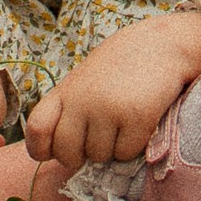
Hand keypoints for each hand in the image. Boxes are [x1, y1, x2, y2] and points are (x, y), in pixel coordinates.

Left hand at [24, 9, 200, 173]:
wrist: (163, 44)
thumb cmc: (123, 65)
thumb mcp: (86, 80)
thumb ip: (71, 109)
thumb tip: (61, 152)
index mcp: (66, 90)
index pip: (37, 129)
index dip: (41, 148)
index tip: (55, 150)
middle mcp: (81, 100)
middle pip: (65, 153)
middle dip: (81, 155)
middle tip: (99, 138)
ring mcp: (107, 109)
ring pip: (98, 156)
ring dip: (111, 148)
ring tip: (123, 122)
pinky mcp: (135, 117)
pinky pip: (125, 153)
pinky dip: (133, 146)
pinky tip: (140, 122)